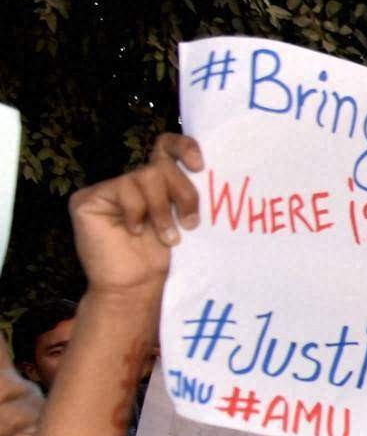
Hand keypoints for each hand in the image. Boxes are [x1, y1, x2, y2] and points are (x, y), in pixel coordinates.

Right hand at [70, 135, 203, 304]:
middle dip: (184, 193)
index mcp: (156, 184)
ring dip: (162, 210)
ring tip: (168, 237)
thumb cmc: (160, 259)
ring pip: (146, 176)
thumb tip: (209, 171)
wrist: (135, 288)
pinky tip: (134, 231)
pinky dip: (137, 212)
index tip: (201, 166)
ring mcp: (108, 189)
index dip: (184, 147)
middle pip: (162, 165)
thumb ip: (186, 194)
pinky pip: (123, 189)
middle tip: (191, 223)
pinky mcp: (88, 198)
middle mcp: (131, 182)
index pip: (166, 148)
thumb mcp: (182, 222)